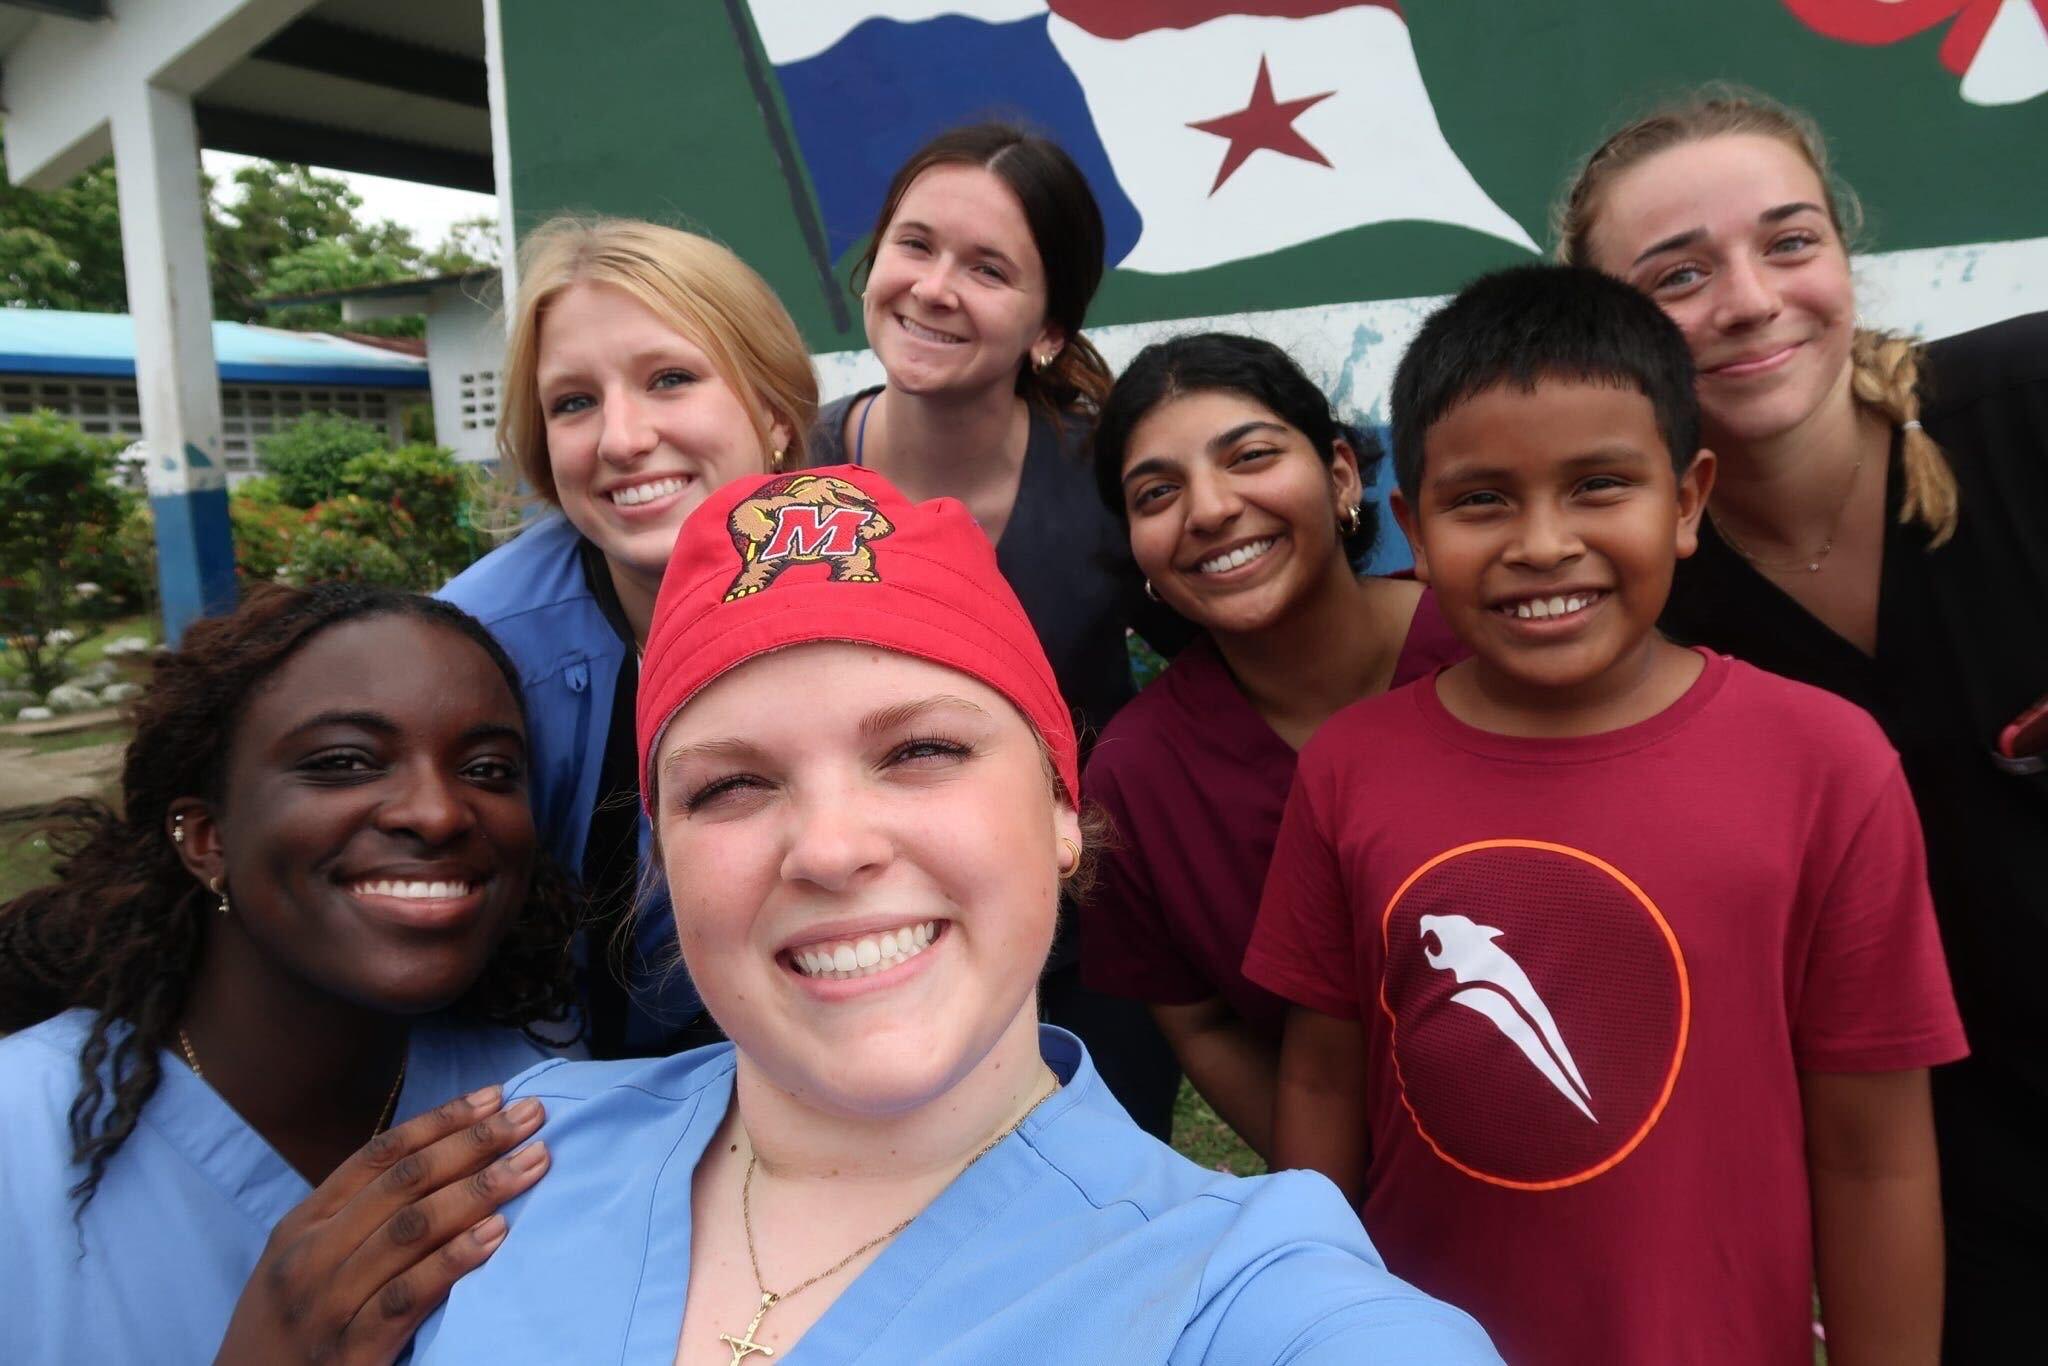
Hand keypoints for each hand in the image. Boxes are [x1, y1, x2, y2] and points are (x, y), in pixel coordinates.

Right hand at [213, 1084, 550, 1364]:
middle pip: (404, 1182)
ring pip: (411, 1229)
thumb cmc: (290, 1329)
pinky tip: (497, 1234)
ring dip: (480, 1189)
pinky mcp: (351, 1352)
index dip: (442, 1121)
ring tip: (532, 1164)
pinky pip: (409, 1295)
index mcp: (302, 1225)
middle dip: (474, 1142)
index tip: (496, 1096)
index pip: (380, 1154)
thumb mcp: (304, 1263)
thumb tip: (440, 1163)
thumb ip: (357, 1218)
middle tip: (531, 1116)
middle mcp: (311, 1255)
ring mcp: (329, 1304)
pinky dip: (454, 1259)